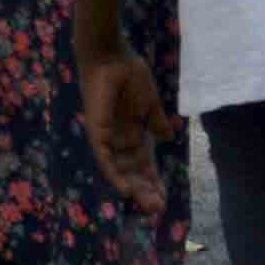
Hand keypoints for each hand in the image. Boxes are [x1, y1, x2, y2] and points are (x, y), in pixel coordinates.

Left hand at [82, 49, 173, 209]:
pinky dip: (113, 175)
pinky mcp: (96, 132)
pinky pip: (104, 158)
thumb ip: (156, 120)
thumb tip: (168, 138)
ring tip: (148, 204)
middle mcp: (119, 139)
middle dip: (145, 190)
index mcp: (132, 132)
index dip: (152, 180)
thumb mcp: (149, 101)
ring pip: (120, 170)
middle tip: (158, 208)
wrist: (112, 55)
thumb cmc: (130, 73)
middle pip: (133, 171)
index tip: (164, 197)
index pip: (143, 163)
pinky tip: (125, 190)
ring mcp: (107, 137)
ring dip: (134, 188)